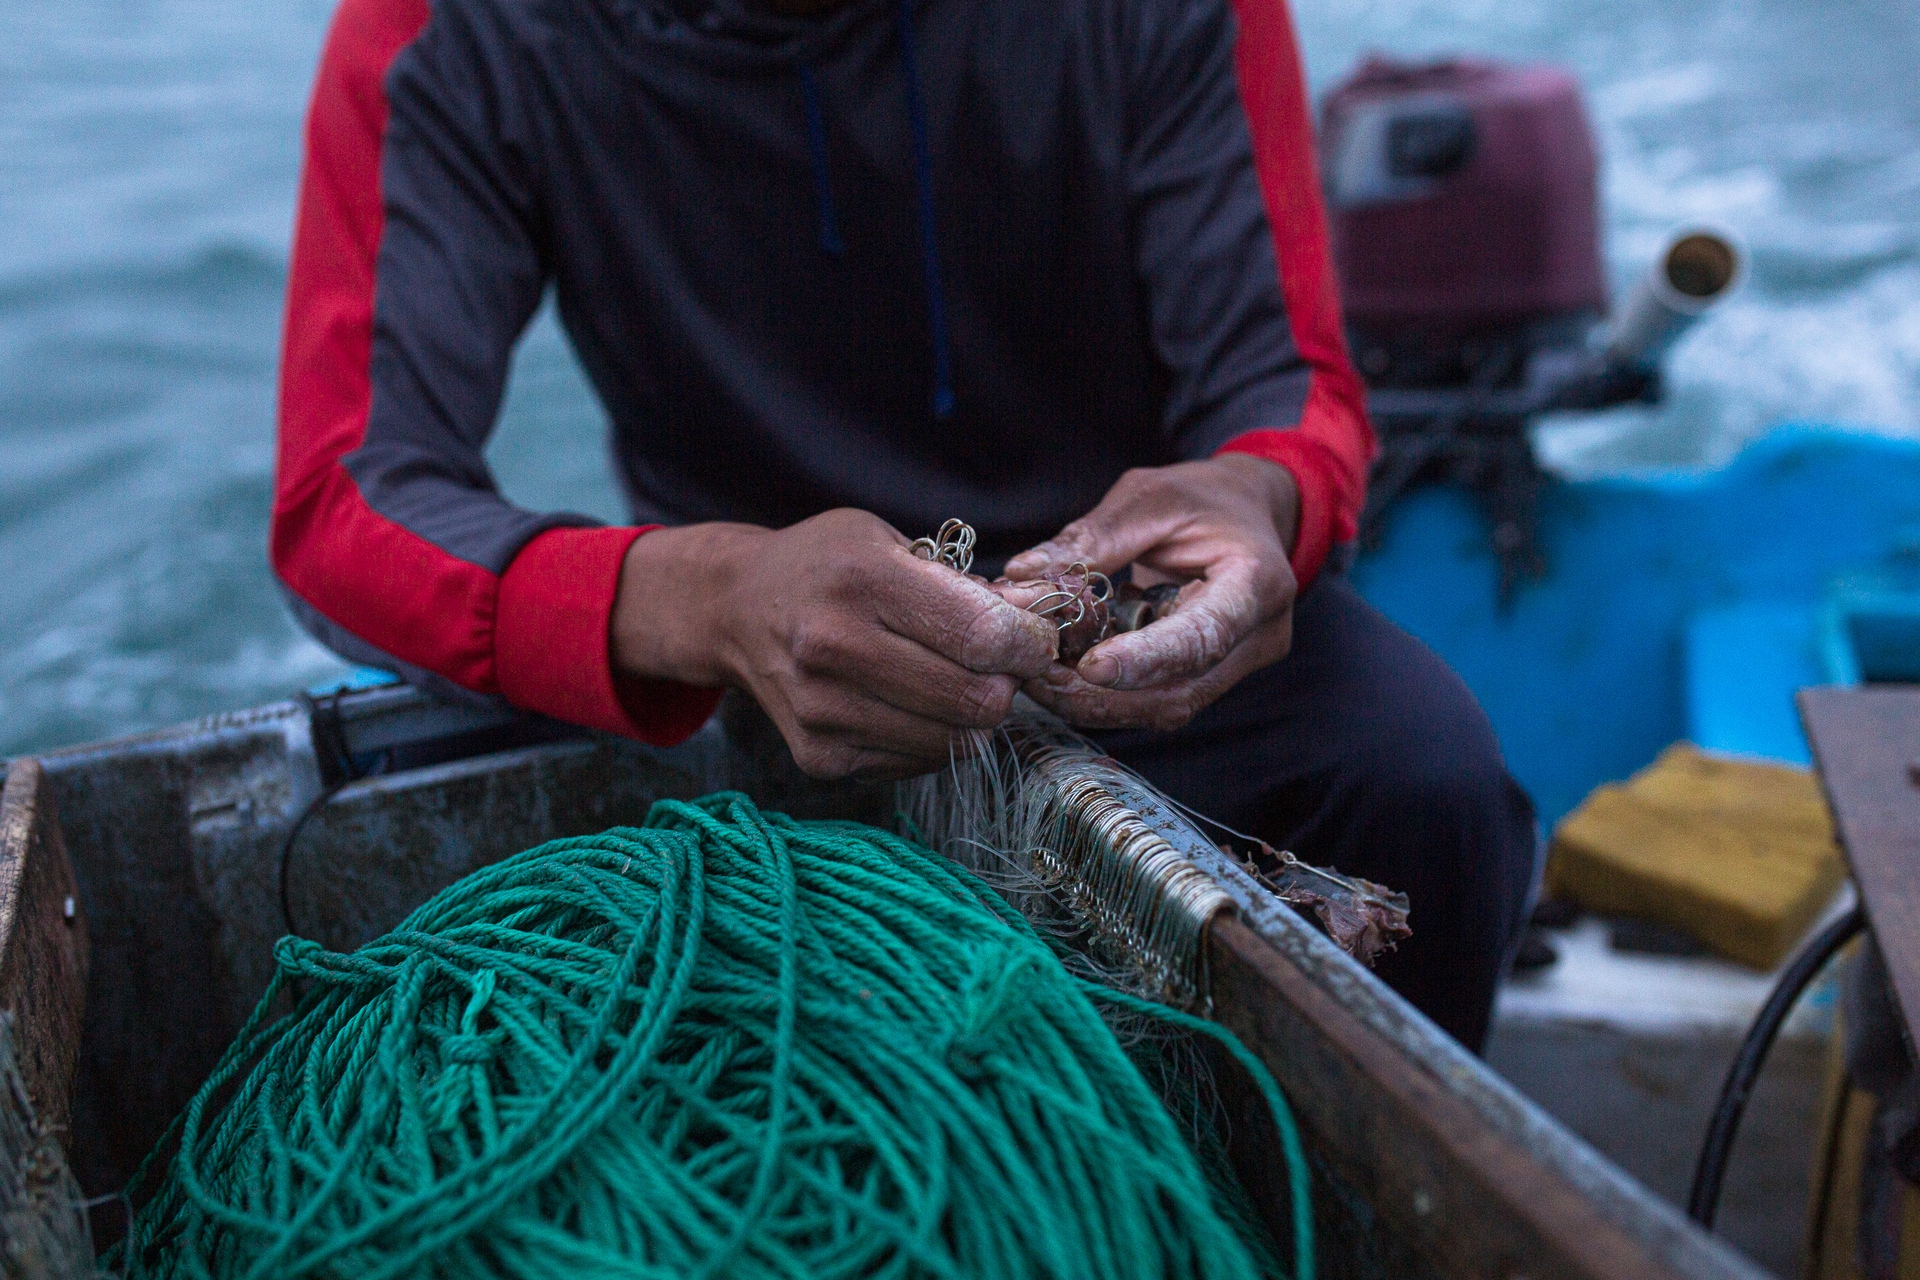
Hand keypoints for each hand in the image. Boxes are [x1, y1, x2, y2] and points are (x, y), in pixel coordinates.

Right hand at [612, 509, 1057, 778]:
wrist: (737, 609)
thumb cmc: (828, 566)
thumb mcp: (890, 542)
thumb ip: (967, 584)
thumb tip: (1041, 620)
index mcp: (861, 579)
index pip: (983, 635)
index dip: (1029, 643)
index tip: (1034, 638)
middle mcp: (832, 647)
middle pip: (977, 699)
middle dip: (1005, 682)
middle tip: (994, 662)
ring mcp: (822, 710)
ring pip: (955, 741)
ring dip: (971, 715)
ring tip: (949, 679)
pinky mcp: (819, 757)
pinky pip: (919, 763)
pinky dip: (933, 737)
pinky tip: (909, 703)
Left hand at [1002, 455, 1298, 730]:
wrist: (1245, 514)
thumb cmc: (1202, 498)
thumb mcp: (1148, 498)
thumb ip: (1090, 540)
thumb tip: (1021, 576)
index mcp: (1256, 582)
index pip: (1204, 637)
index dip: (1147, 659)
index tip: (1090, 667)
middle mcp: (1255, 637)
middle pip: (1180, 689)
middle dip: (1103, 694)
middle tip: (1037, 677)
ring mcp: (1235, 666)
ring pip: (1165, 706)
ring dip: (1097, 702)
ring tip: (1041, 679)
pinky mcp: (1208, 678)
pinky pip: (1156, 699)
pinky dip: (1107, 695)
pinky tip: (1065, 675)